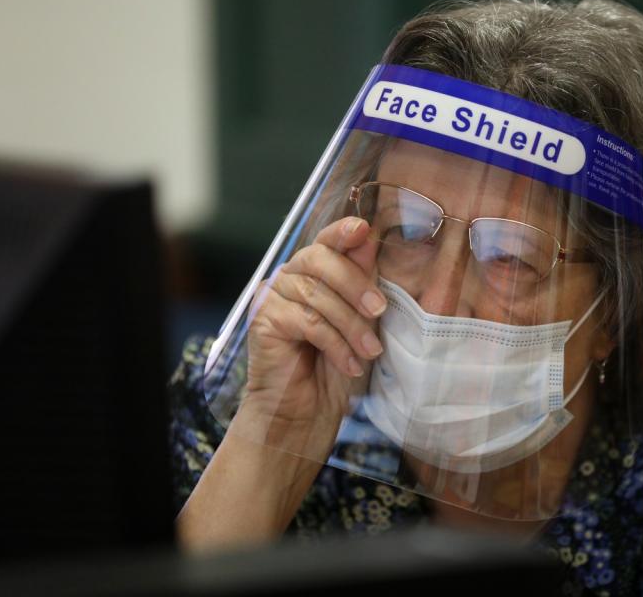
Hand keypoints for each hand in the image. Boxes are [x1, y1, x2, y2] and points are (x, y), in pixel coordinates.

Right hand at [233, 216, 385, 451]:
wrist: (306, 413)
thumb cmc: (336, 366)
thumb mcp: (361, 321)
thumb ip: (362, 280)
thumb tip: (368, 238)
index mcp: (313, 271)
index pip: (326, 240)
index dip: (343, 230)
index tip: (364, 228)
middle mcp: (289, 277)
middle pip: (320, 260)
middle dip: (355, 284)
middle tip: (379, 311)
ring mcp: (272, 297)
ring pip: (317, 295)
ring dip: (351, 326)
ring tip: (370, 352)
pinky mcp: (263, 320)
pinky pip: (307, 322)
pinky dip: (335, 344)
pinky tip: (349, 365)